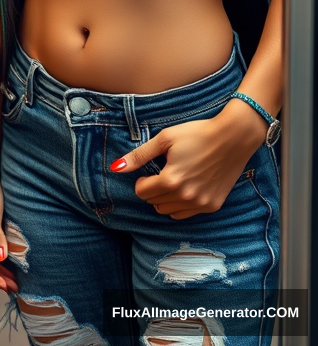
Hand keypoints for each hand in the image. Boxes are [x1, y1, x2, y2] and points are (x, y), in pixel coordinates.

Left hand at [109, 102, 267, 219]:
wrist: (233, 137)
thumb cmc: (196, 134)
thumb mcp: (164, 139)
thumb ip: (139, 156)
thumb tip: (115, 168)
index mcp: (171, 180)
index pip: (142, 192)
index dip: (141, 181)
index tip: (149, 170)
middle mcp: (186, 197)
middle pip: (154, 203)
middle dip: (151, 189)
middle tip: (160, 173)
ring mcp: (201, 204)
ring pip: (169, 212)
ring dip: (164, 199)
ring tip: (172, 180)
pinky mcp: (213, 205)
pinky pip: (187, 214)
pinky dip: (180, 205)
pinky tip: (185, 188)